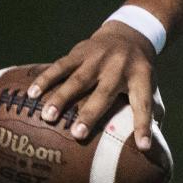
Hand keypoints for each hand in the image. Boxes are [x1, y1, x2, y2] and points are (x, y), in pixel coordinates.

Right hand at [28, 22, 157, 150]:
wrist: (129, 34)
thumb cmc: (136, 72)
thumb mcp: (150, 86)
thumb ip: (150, 113)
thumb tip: (150, 149)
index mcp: (141, 78)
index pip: (144, 104)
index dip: (144, 126)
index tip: (144, 147)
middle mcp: (120, 67)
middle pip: (105, 92)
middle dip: (91, 114)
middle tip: (77, 134)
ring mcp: (99, 58)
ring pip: (78, 78)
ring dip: (62, 97)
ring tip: (47, 116)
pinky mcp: (81, 51)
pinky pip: (61, 65)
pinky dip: (46, 79)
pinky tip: (32, 94)